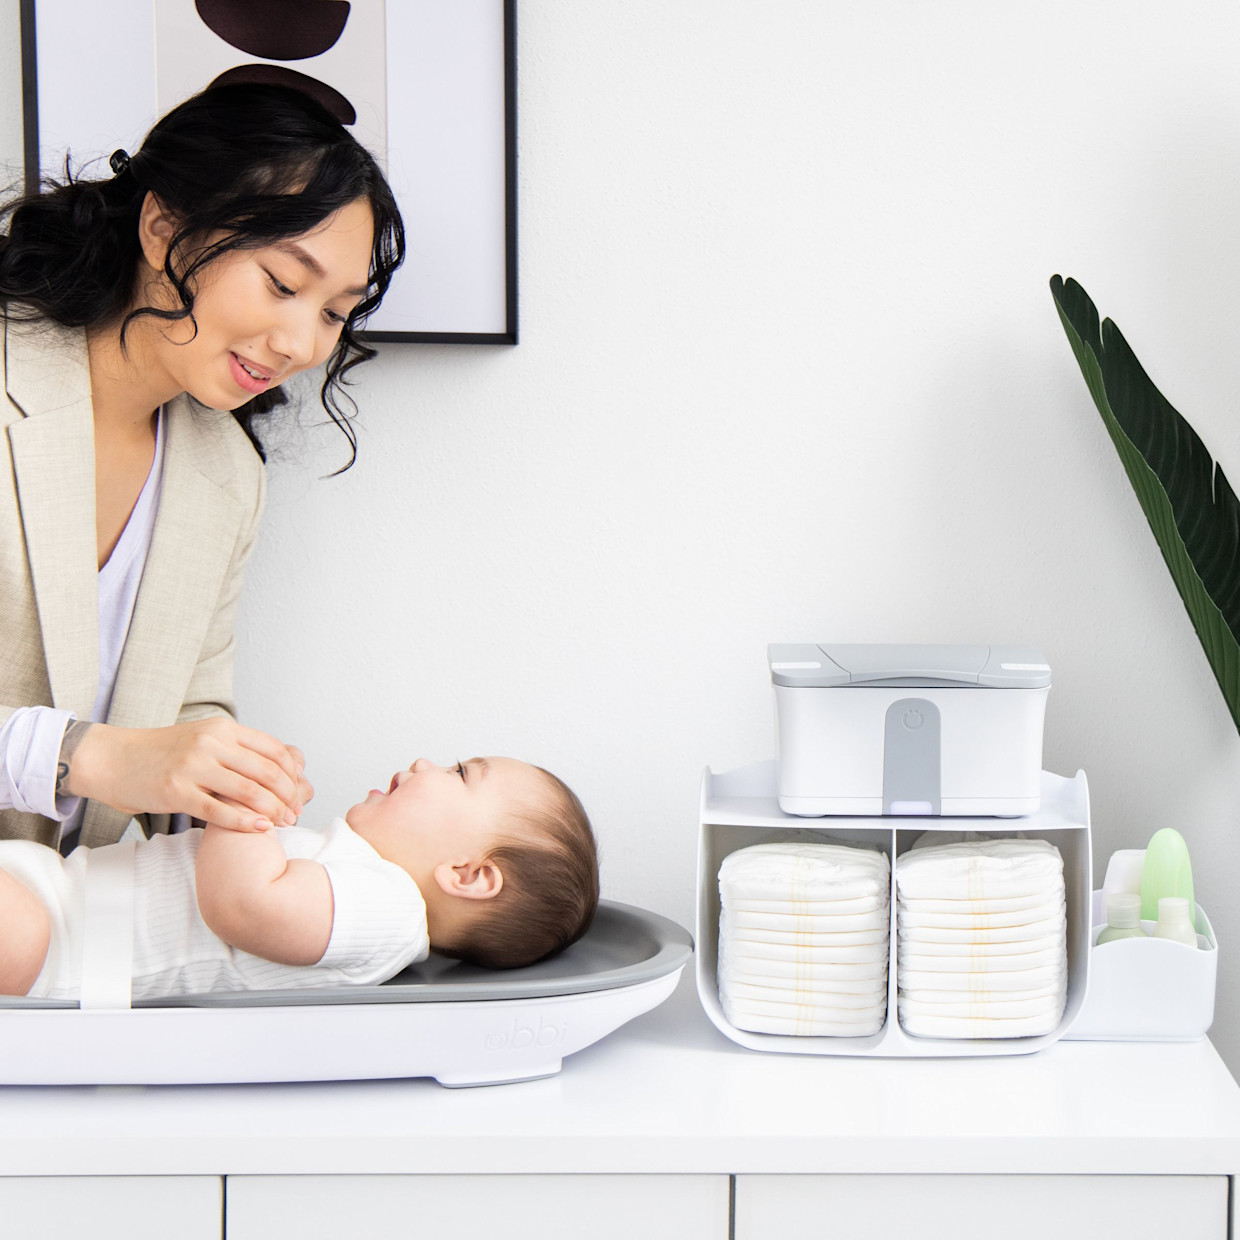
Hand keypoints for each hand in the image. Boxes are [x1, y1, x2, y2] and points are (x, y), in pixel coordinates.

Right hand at [61, 718, 313, 832]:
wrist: (112, 759)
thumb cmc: (162, 753)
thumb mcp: (204, 738)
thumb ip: (237, 750)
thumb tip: (280, 768)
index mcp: (223, 728)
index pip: (274, 750)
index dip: (293, 774)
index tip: (299, 792)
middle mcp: (211, 743)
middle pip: (268, 771)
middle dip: (288, 795)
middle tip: (296, 813)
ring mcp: (193, 766)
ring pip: (249, 791)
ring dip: (273, 810)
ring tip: (283, 823)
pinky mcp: (176, 791)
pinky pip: (220, 811)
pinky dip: (245, 822)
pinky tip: (260, 829)